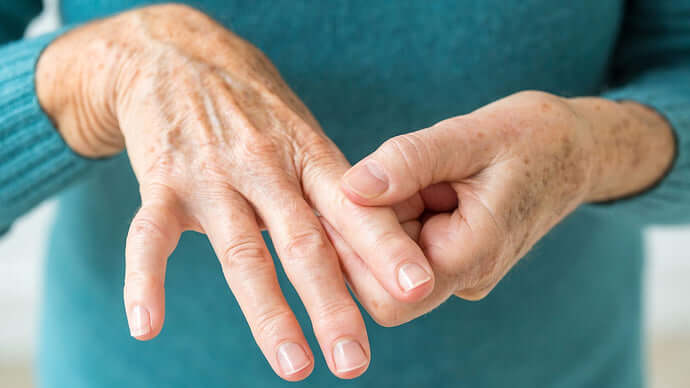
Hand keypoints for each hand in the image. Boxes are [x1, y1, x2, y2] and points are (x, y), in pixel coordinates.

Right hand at [35, 4, 434, 379]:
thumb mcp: (304, 135)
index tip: (417, 288)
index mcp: (309, 155)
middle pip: (304, 241)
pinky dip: (145, 281)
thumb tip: (372, 252)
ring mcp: (212, 174)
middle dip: (332, 304)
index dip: (385, 247)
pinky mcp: (162, 181)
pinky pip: (148, 235)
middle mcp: (265, 166)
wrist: (178, 55)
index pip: (352, 209)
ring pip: (242, 250)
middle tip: (355, 360)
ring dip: (267, 313)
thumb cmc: (256, 108)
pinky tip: (146, 326)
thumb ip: (330, 193)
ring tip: (293, 365)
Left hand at [325, 91, 673, 325]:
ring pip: (384, 265)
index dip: (354, 252)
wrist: (574, 151)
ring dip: (380, 218)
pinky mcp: (449, 258)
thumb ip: (410, 160)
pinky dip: (395, 214)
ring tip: (414, 174)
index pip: (389, 294)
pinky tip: (417, 182)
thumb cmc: (532, 137)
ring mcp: (456, 272)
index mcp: (474, 255)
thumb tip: (350, 187)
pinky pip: (402, 247)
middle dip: (362, 231)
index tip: (348, 193)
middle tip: (378, 176)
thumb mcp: (472, 135)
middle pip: (378, 285)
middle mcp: (464, 277)